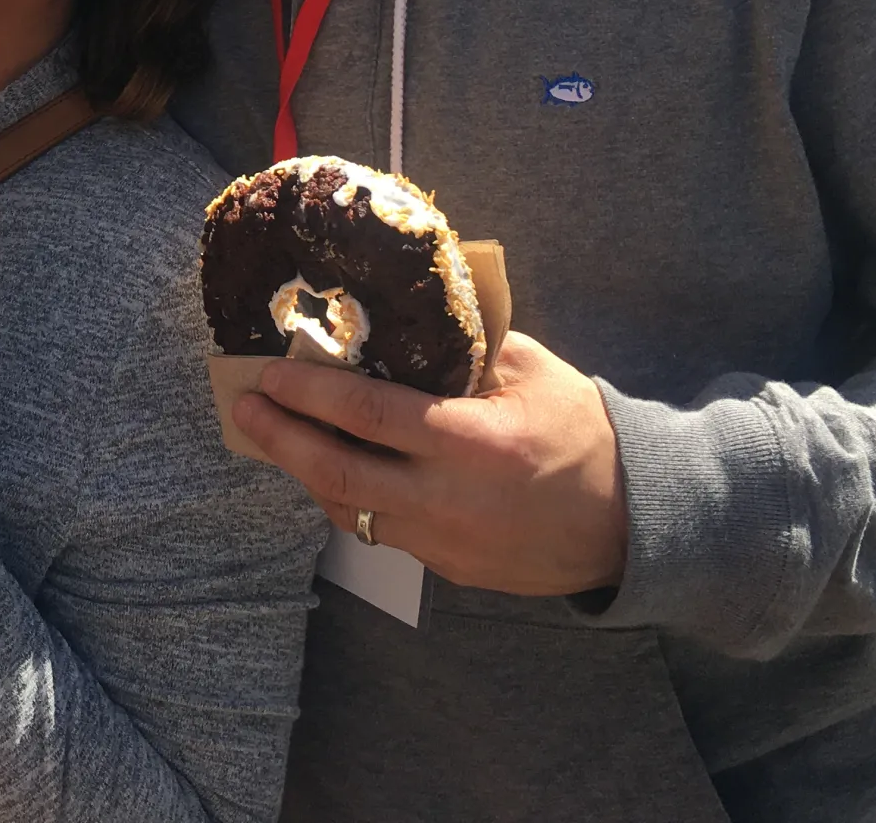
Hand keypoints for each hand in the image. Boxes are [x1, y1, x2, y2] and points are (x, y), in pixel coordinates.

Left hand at [234, 331, 630, 597]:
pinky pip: (382, 531)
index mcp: (471, 443)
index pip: (366, 416)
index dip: (308, 395)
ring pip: (350, 511)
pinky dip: (348, 499)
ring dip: (305, 471)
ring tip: (273, 435)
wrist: (634, 520)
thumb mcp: (530, 370)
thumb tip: (402, 308)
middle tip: (242, 407)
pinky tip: (329, 469)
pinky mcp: (448, 568)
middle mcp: (448, 500)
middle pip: (338, 474)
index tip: (266, 373)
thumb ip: (466, 342)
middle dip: (281, 438)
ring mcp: (445, 543)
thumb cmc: (581, 430)